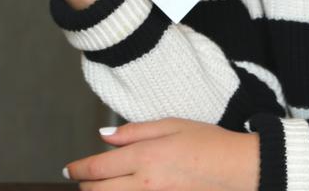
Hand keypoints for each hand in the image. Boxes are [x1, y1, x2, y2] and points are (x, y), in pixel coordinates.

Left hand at [64, 118, 259, 190]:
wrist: (239, 169)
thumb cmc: (210, 143)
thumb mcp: (172, 125)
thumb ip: (135, 131)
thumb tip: (105, 136)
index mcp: (145, 157)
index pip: (97, 168)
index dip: (78, 170)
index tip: (69, 170)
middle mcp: (145, 184)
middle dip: (85, 186)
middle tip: (82, 180)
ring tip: (100, 187)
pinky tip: (125, 190)